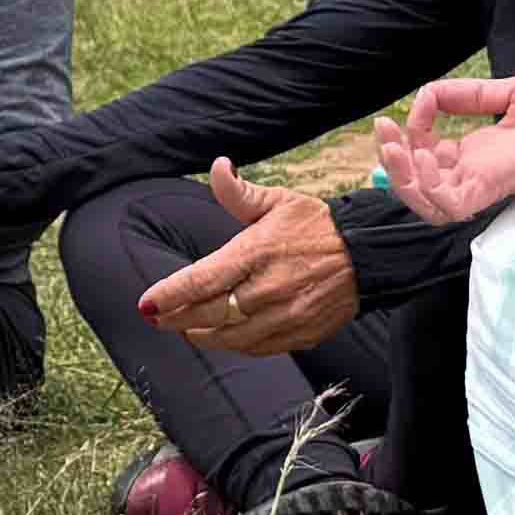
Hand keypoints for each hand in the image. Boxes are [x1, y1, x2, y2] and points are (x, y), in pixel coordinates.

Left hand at [143, 163, 356, 354]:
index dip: (170, 295)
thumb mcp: (279, 201)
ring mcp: (286, 316)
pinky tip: (222, 336)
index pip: (201, 280)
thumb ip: (239, 193)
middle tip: (159, 318)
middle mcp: (268, 288)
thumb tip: (218, 166)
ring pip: (230, 338)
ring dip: (203, 335)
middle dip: (177, 319)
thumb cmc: (317, 226)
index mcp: (256, 252)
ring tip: (187, 328)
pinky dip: (235, 344)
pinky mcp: (301, 334)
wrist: (369, 255)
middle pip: (208, 315)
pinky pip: (258, 347)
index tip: (146, 304)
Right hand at [375, 70, 514, 226]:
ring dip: (400, 176)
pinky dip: (426, 186)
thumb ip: (467, 96)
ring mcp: (485, 183)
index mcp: (482, 152)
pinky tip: (424, 154)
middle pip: (418, 184)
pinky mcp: (495, 189)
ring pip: (426, 201)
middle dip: (392, 160)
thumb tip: (425, 94)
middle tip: (383, 131)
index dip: (409, 139)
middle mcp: (478, 172)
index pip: (429, 158)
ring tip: (394, 146)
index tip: (413, 110)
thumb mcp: (512, 92)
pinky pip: (448, 205)